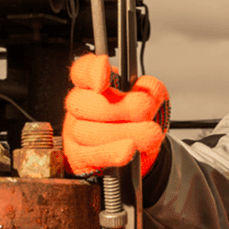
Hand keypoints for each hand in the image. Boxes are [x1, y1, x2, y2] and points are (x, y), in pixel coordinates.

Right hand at [63, 53, 169, 175]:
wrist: (141, 152)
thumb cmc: (141, 121)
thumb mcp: (154, 100)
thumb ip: (151, 88)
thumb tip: (145, 87)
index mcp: (95, 84)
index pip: (82, 70)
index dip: (90, 73)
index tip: (102, 82)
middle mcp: (80, 106)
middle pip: (80, 102)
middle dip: (117, 108)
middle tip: (144, 112)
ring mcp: (75, 132)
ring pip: (85, 130)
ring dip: (124, 132)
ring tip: (149, 134)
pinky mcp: (78, 157)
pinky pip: (91, 155)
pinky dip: (112, 152)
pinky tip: (128, 149)